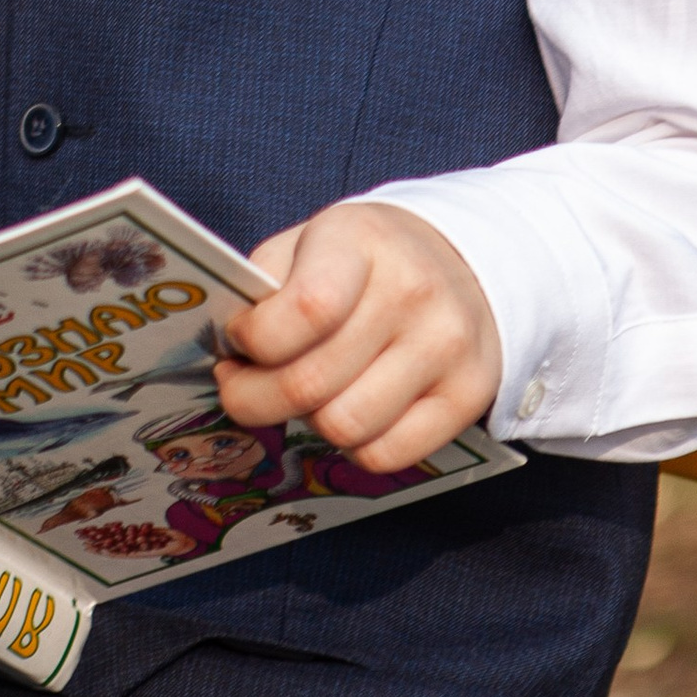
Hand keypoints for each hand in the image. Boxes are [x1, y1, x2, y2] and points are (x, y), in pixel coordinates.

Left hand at [217, 202, 501, 471]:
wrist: (463, 264)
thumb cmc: (364, 260)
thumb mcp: (311, 240)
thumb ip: (266, 285)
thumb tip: (229, 349)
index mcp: (362, 240)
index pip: (304, 309)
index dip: (252, 340)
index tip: (239, 340)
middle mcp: (413, 291)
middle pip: (310, 384)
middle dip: (254, 397)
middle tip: (243, 386)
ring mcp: (447, 347)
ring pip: (344, 428)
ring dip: (307, 422)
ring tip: (305, 393)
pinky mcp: (467, 396)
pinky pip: (385, 456)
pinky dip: (352, 446)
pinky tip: (347, 409)